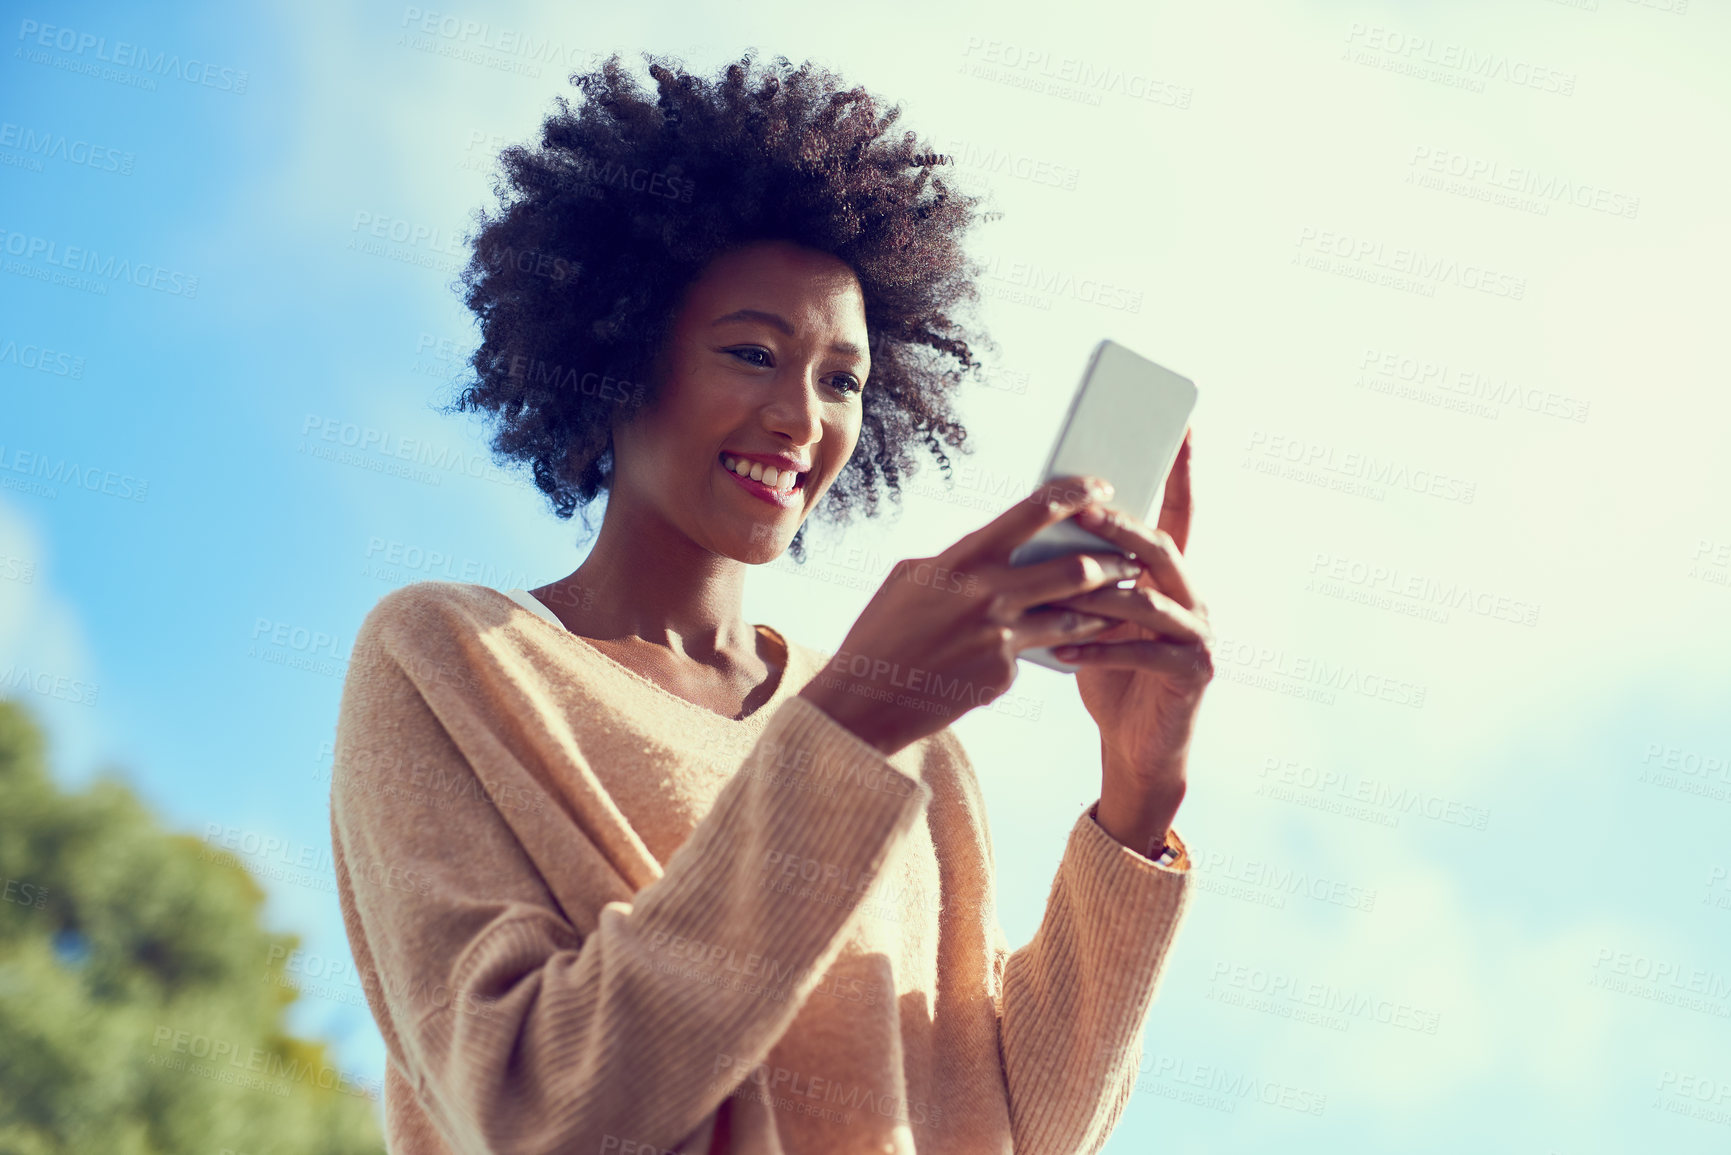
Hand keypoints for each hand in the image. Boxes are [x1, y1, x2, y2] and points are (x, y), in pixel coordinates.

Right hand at [798, 476, 1142, 756]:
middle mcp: (987, 596)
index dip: (1075, 495)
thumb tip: (998, 546)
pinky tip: (1046, 650)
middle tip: (1135, 556)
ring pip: (1072, 617)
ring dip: (1102, 609)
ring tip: (1121, 602)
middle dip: (1114, 561)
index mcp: (962, 560)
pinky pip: (1035, 653)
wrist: (863, 701)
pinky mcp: (1003, 676)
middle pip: (1075, 569)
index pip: (1032, 513)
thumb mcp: (912, 578)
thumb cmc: (883, 631)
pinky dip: (1040, 649)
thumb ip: (960, 559)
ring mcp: (1000, 639)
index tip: (1102, 488)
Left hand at [1042, 429, 1212, 848]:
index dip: (1182, 470)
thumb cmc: (1109, 675)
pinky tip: (1062, 649)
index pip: (1179, 512)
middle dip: (1121, 527)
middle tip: (1085, 508)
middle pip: (1162, 547)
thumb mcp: (1094, 616)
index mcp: (1173, 577)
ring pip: (1151, 599)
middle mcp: (1195, 597)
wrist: (1137, 750)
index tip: (1182, 426)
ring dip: (1103, 590)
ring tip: (1062, 581)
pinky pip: (1141, 651)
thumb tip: (1038, 526)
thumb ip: (1083, 575)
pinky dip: (1099, 647)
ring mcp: (1200, 635)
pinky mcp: (1193, 673)